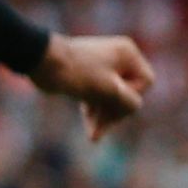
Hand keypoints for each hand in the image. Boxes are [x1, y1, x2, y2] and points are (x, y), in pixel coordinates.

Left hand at [33, 35, 155, 139]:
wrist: (41, 63)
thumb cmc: (77, 72)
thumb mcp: (109, 89)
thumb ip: (129, 101)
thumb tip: (135, 107)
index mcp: (127, 53)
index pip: (145, 82)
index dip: (132, 96)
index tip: (113, 100)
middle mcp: (119, 58)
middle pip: (129, 92)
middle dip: (115, 112)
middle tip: (100, 127)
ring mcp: (104, 68)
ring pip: (113, 98)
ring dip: (104, 116)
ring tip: (93, 134)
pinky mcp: (89, 78)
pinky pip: (100, 98)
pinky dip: (95, 111)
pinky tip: (91, 130)